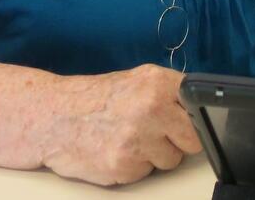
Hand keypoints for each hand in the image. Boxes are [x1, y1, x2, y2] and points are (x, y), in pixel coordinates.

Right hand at [39, 64, 201, 185]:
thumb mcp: (136, 81)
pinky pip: (147, 172)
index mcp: (156, 83)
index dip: (194, 116)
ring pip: (171, 159)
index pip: (200, 105)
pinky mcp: (124, 165)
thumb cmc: (95, 100)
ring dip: (155, 155)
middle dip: (178, 139)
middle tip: (155, 131)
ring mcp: (138, 139)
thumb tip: (200, 108)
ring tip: (130, 139)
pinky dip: (135, 166)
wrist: (53, 118)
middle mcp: (150, 108)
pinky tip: (117, 150)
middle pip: (193, 139)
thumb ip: (169, 93)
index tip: (187, 119)